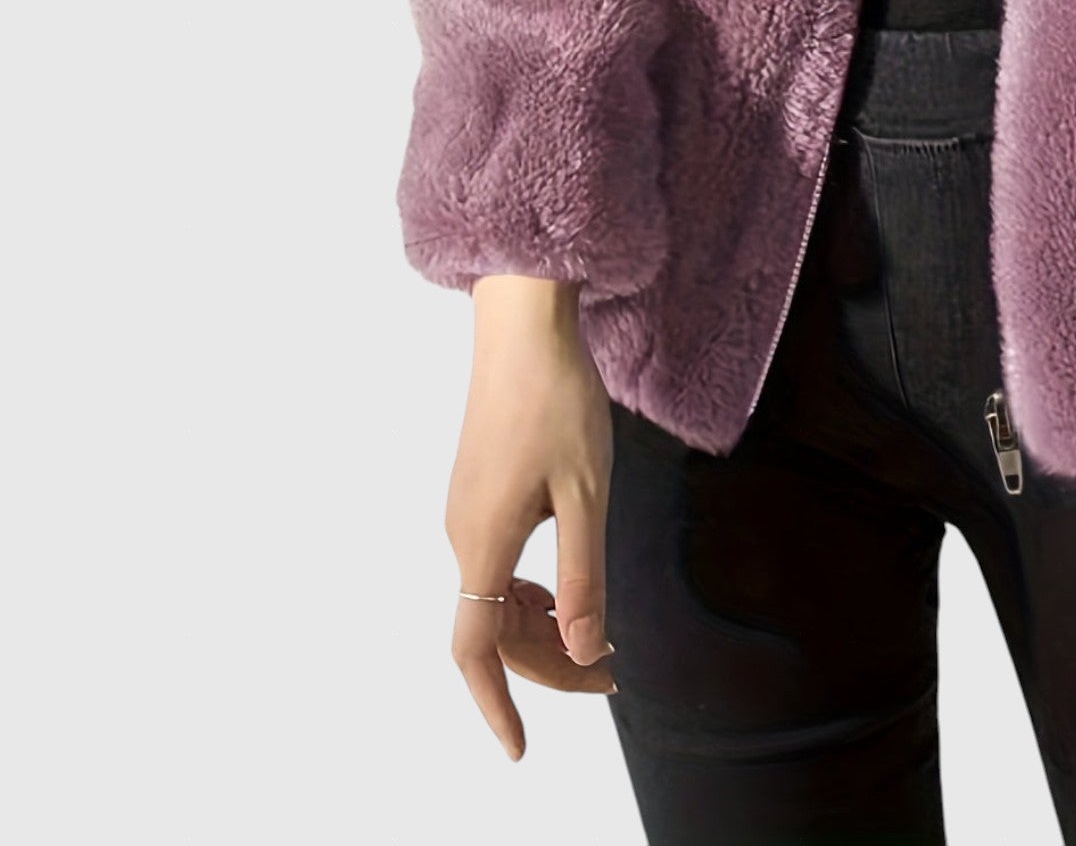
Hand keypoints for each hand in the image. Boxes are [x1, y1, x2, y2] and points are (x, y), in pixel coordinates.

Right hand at [445, 276, 617, 759]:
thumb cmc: (558, 400)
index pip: (476, 650)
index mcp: (483, 542)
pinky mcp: (478, 490)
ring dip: (543, 628)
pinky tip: (569, 583)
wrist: (523, 325)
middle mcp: (462, 533)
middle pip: (495, 630)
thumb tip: (584, 649)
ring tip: (601, 637)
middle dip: (550, 664)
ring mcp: (466, 511)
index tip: (519, 751)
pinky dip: (532, 591)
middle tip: (613, 675)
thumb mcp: (587, 493)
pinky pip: (497, 564)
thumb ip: (584, 576)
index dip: (496, 706)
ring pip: (497, 598)